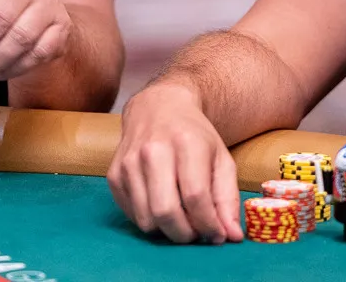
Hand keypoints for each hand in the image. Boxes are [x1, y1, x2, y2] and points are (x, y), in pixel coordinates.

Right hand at [107, 81, 243, 244]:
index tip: (217, 236)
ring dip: (167, 230)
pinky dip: (149, 220)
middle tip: (196, 233)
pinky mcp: (113, 175)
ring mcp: (129, 163)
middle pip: (166, 212)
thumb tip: (232, 237)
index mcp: (186, 143)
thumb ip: (228, 198)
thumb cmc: (195, 136)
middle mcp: (153, 151)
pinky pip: (131, 215)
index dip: (208, 224)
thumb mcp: (221, 159)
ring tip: (181, 219)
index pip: (195, 196)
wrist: (159, 108)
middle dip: (185, 234)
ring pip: (146, 219)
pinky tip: (161, 205)